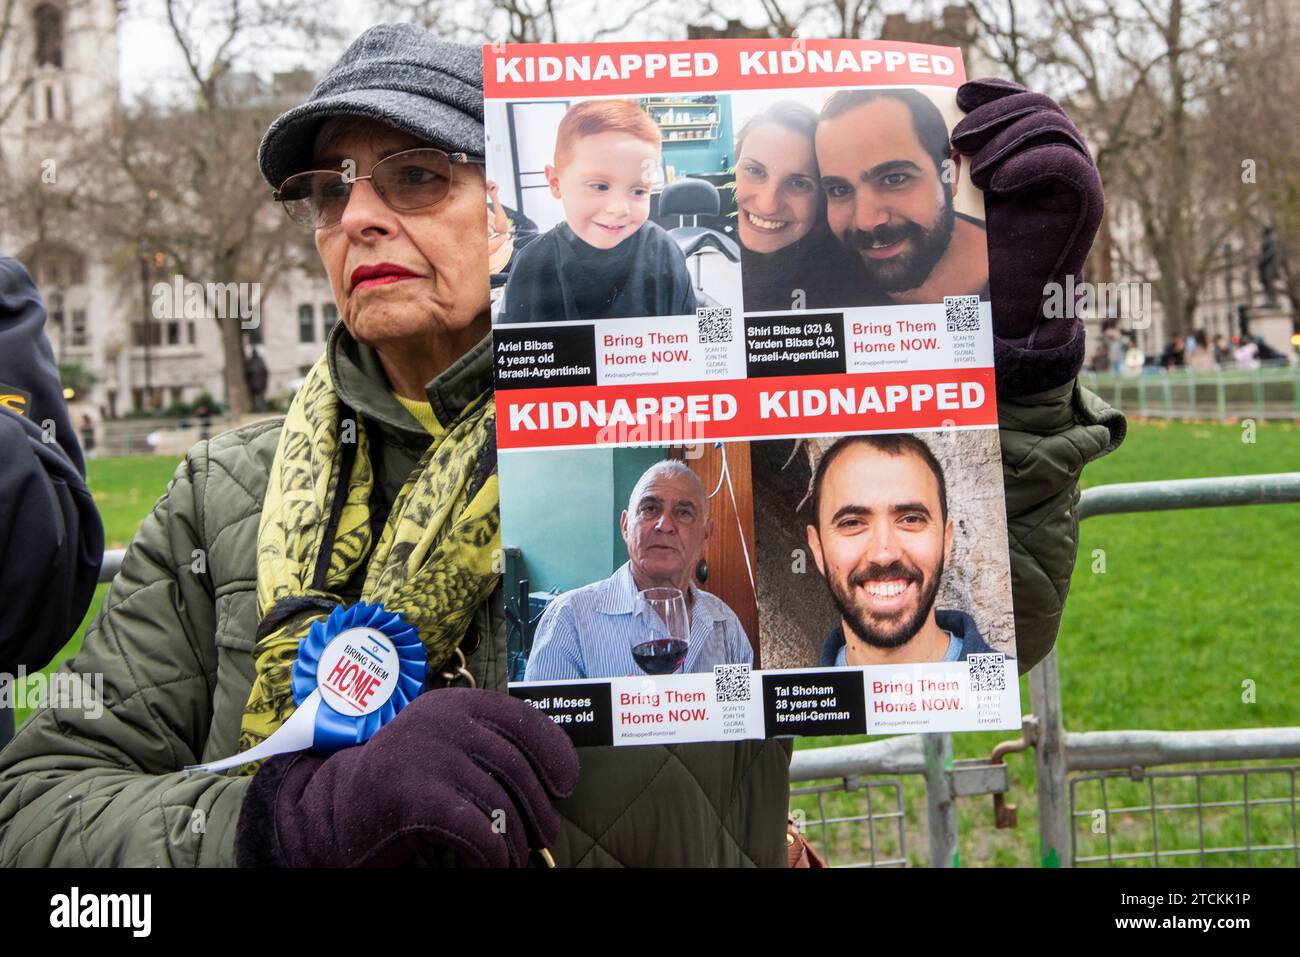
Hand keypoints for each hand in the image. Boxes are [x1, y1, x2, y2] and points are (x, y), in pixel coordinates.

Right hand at [235, 687, 578, 867]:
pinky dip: (493, 857)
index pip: (522, 719)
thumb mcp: (447, 746)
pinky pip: (479, 832)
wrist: (336, 808)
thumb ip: (489, 743)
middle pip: (516, 768)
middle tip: (544, 835)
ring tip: (512, 857)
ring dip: (514, 840)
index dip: (554, 752)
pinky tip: (491, 866)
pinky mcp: (418, 796)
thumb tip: (561, 769)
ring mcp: (429, 756)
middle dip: (537, 808)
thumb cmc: (407, 781)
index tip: (567, 784)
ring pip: (500, 805)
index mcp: (455, 704)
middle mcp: (443, 722)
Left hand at [952, 78, 1103, 393]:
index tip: (961, 93)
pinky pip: (1069, 164)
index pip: (1023, 103)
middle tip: (959, 134)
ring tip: (973, 165)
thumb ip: (965, 167)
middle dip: (998, 110)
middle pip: (1040, 108)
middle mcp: (1061, 161)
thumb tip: (938, 130)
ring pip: (1054, 128)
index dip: (996, 91)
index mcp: (1034, 155)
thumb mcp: (969, 205)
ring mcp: (1077, 180)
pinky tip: (999, 179)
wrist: (1015, 312)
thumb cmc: (987, 262)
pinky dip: (1033, 161)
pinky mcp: (1087, 203)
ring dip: (1009, 137)